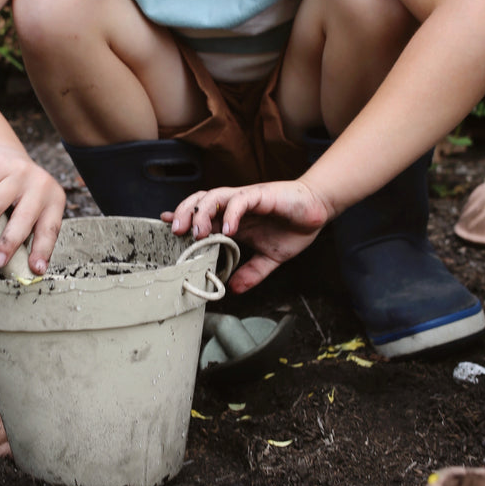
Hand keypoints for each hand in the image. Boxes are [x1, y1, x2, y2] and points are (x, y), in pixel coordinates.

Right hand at [0, 143, 65, 275]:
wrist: (3, 153)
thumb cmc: (17, 192)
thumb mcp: (31, 207)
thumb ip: (26, 231)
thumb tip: (16, 266)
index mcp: (53, 199)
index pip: (49, 229)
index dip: (42, 250)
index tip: (35, 269)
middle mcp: (39, 185)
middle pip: (22, 220)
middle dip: (7, 244)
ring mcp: (17, 173)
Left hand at [166, 180, 332, 292]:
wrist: (318, 211)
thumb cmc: (293, 228)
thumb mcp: (270, 258)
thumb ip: (252, 272)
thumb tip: (234, 290)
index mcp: (232, 219)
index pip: (201, 214)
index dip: (182, 219)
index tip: (166, 229)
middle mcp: (234, 206)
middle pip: (200, 201)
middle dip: (184, 213)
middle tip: (176, 233)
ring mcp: (246, 198)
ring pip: (214, 196)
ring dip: (202, 212)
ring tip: (197, 232)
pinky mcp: (261, 195)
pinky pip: (240, 200)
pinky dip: (231, 213)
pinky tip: (229, 229)